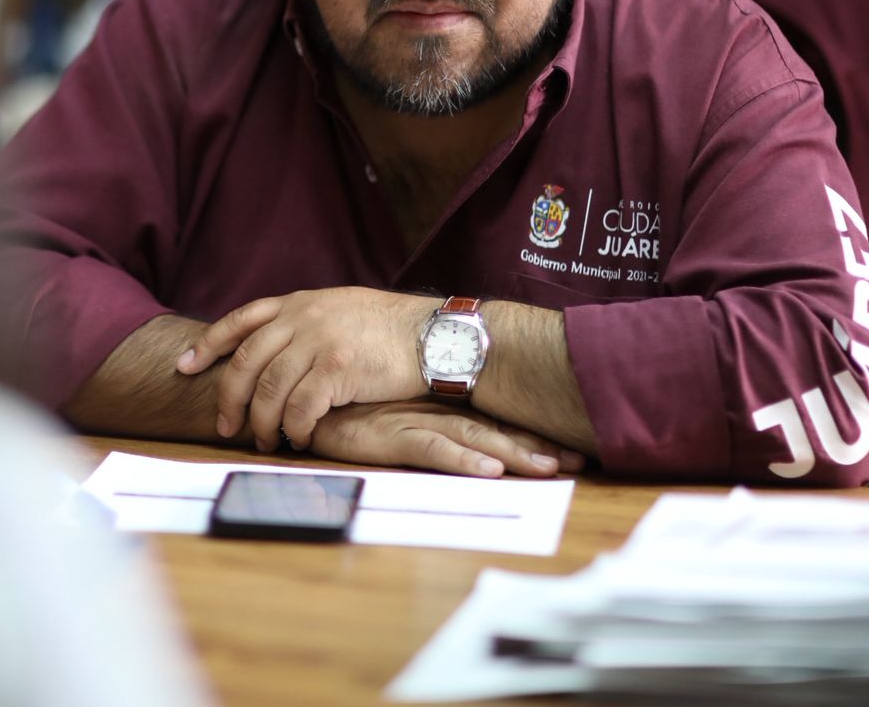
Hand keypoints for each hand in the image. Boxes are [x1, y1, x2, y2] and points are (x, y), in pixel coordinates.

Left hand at [175, 287, 432, 451]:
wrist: (437, 335)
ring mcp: (320, 342)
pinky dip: (294, 429)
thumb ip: (305, 321)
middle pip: (246, 361)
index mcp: (300, 302)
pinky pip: (301, 408)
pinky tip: (299, 440)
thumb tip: (275, 346)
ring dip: (261, 421)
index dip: (208, 343)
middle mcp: (304, 317)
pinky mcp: (339, 370)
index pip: (240, 320)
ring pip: (269, 389)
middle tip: (225, 425)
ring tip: (264, 440)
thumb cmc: (391, 329)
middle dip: (229, 397)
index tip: (185, 365)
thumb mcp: (340, 308)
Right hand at [309, 401, 585, 477]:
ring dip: (510, 454)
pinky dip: (461, 461)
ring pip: (470, 439)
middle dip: (533, 445)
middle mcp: (426, 409)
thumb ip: (413, 416)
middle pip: (490, 429)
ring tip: (548, 469)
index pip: (489, 419)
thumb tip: (449, 429)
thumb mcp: (383, 410)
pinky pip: (430, 450)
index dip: (527, 433)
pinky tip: (488, 473)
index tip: (567, 448)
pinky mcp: (386, 435)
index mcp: (430, 404)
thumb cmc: (336, 404)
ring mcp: (409, 420)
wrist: (291, 394)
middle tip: (576, 460)